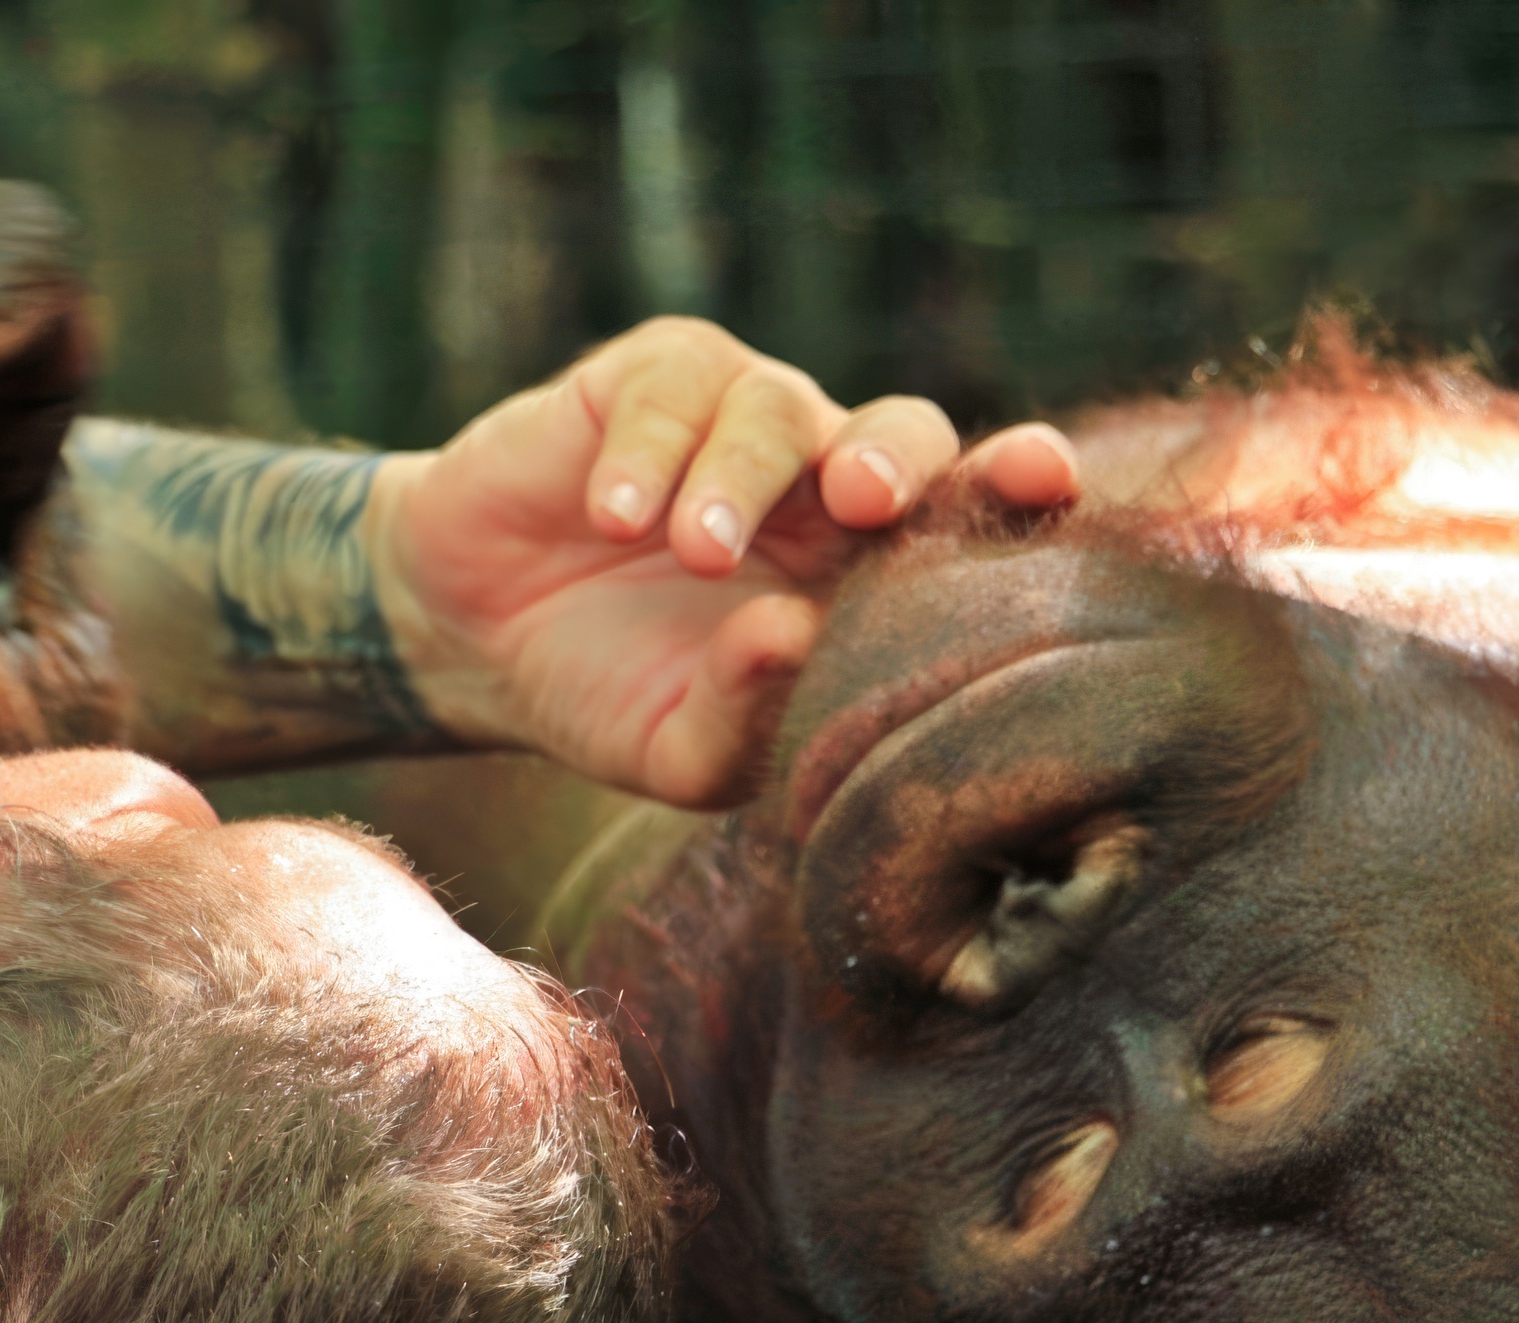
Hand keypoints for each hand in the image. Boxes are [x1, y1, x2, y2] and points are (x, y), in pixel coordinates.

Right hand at [367, 316, 1079, 807]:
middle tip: (859, 501)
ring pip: (778, 409)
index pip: (962, 523)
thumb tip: (790, 642)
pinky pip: (675, 387)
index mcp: (861, 574)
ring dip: (741, 480)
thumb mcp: (675, 748)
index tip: (1046, 482)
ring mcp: (738, 420)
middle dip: (898, 457)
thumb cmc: (609, 691)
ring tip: (694, 553)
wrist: (473, 636)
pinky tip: (612, 517)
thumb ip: (741, 716)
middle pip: (904, 432)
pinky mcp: (650, 378)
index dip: (1011, 494)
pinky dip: (650, 451)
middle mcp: (820, 483)